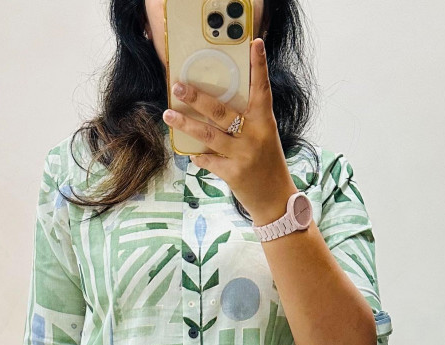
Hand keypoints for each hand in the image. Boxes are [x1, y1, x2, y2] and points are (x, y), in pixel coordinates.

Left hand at [162, 38, 295, 225]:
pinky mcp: (233, 174)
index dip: (259, 66)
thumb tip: (215, 106)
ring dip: (185, 124)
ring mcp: (243, 155)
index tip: (254, 43)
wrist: (276, 201)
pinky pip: (208, 160)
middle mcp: (254, 135)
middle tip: (178, 86)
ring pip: (208, 135)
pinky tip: (190, 153)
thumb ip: (246, 121)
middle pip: (221, 111)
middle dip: (196, 97)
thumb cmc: (267, 165)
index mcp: (264, 121)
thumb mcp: (264, 137)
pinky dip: (198, 156)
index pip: (262, 88)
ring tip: (168, 114)